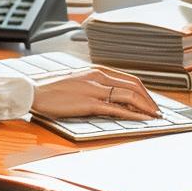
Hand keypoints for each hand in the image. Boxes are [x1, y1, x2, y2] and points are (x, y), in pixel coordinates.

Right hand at [30, 66, 159, 120]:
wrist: (34, 91)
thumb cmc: (53, 88)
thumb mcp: (78, 81)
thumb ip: (95, 84)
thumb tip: (112, 95)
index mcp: (96, 70)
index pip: (130, 78)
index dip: (145, 91)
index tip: (151, 102)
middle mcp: (98, 76)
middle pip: (134, 86)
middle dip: (150, 100)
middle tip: (157, 111)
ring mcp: (94, 89)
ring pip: (129, 96)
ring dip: (145, 107)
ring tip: (154, 117)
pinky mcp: (89, 103)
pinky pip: (116, 109)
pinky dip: (132, 114)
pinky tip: (141, 119)